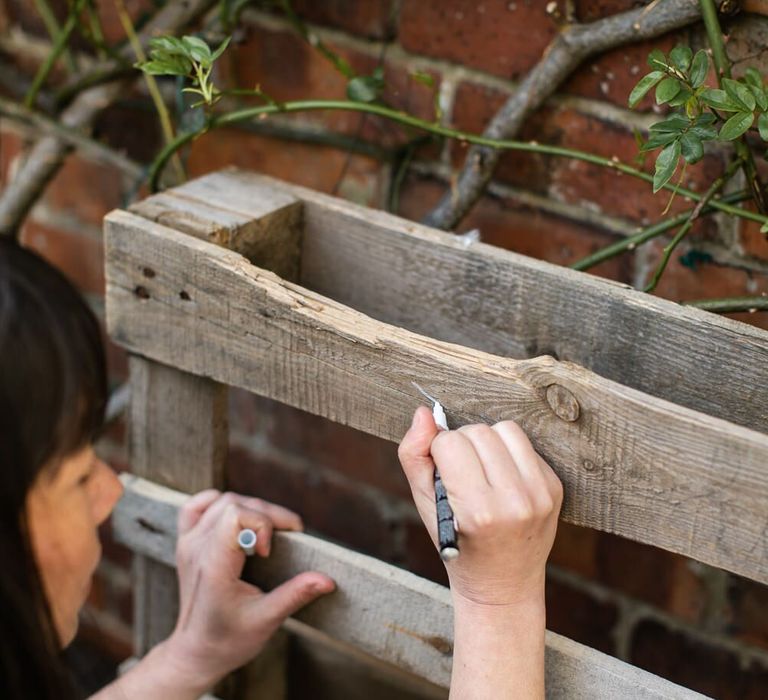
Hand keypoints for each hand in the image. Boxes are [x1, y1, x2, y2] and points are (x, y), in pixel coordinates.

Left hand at [162, 491, 335, 692]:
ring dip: (251, 508)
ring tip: (270, 531)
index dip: (262, 524)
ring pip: (222, 500)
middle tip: (289, 535)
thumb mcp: (266, 620)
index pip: (236, 515)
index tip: (271, 552)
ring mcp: (189, 543)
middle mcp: (197, 548)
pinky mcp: (187, 543)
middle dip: (268, 514)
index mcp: (214, 565)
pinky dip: (217, 503)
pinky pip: (196, 507)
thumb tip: (327, 579)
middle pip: (235, 504)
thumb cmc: (229, 640)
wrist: (196, 653)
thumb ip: (295, 595)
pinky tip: (236, 516)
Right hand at [398, 407, 562, 609]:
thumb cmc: (456, 543)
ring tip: (481, 469)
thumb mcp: (424, 505)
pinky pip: (526, 444)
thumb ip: (414, 456)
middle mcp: (514, 502)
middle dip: (462, 444)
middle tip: (460, 472)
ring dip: (488, 441)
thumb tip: (424, 413)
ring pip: (505, 429)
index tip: (441, 473)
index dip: (438, 452)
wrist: (502, 583)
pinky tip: (502, 477)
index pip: (450, 443)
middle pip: (478, 431)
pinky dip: (509, 453)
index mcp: (478, 511)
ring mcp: (540, 495)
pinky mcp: (554, 487)